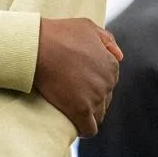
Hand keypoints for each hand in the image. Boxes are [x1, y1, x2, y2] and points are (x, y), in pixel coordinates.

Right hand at [34, 17, 122, 137]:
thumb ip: (107, 40)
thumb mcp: (87, 27)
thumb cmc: (58, 33)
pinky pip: (89, 129)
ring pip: (98, 115)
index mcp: (112, 65)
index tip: (78, 82)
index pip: (109, 82)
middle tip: (71, 94)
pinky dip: (83, 129)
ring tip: (72, 111)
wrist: (36, 46)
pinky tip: (75, 127)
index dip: (94, 83)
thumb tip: (121, 57)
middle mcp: (107, 83)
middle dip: (91, 98)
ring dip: (89, 115)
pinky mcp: (80, 110)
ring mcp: (95, 98)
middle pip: (104, 99)